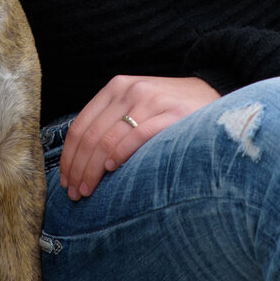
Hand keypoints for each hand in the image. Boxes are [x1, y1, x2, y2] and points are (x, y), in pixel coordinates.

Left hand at [58, 75, 220, 200]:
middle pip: (91, 136)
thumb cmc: (171, 109)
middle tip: (75, 192)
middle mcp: (129, 91)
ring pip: (107, 140)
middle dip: (78, 168)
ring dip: (93, 170)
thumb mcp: (137, 106)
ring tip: (89, 190)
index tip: (65, 181)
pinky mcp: (171, 113)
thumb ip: (112, 123)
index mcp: (115, 88)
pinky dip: (120, 154)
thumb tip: (81, 161)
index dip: (69, 157)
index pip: (80, 126)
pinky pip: (137, 136)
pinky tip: (111, 170)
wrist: (214, 93)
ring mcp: (150, 100)